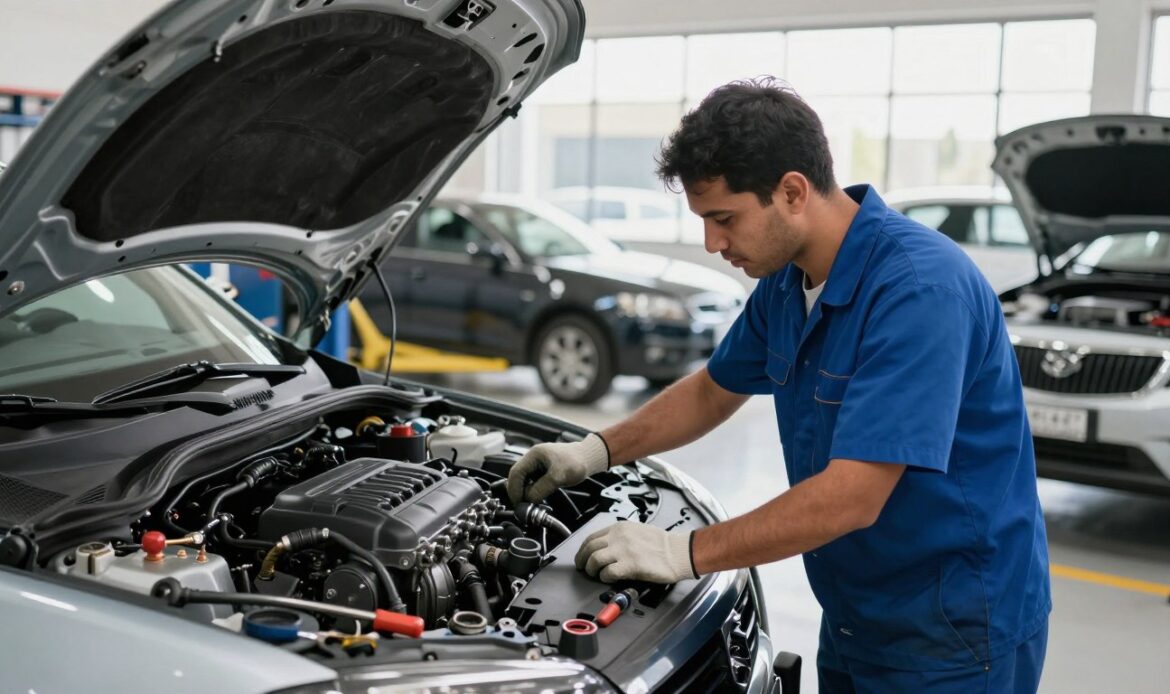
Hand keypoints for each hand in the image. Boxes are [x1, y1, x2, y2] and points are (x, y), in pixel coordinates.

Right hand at [507, 433, 609, 502]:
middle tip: (522, 506)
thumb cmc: (577, 461)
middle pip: (517, 476)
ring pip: (524, 481)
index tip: (518, 502)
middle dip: (518, 492)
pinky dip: (532, 491)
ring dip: (525, 492)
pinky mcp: (542, 472)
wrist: (589, 458)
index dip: (514, 489)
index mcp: (534, 454)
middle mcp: (533, 458)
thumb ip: (542, 488)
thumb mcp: (559, 476)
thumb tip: (528, 500)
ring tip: (529, 503)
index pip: (516, 472)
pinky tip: (536, 498)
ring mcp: (537, 465)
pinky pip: (532, 483)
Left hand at [574, 521, 696, 583]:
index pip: (592, 537)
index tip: (582, 557)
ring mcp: (624, 550)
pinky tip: (609, 579)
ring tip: (596, 575)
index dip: (583, 550)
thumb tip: (606, 549)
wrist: (678, 552)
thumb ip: (620, 537)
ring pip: (594, 559)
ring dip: (592, 570)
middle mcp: (619, 537)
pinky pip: (608, 572)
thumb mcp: (637, 531)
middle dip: (582, 561)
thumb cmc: (662, 544)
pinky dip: (604, 577)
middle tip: (584, 569)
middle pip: (589, 548)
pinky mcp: (630, 565)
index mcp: (620, 528)